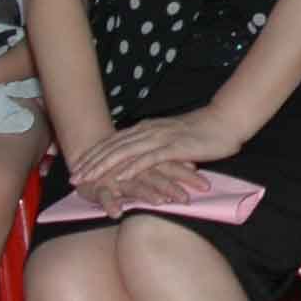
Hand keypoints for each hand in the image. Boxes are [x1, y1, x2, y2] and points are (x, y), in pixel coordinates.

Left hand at [71, 106, 242, 200]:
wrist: (226, 121)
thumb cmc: (202, 131)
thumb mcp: (172, 137)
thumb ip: (156, 145)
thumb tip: (144, 156)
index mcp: (146, 128)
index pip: (114, 142)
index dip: (94, 154)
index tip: (78, 166)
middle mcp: (149, 131)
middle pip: (113, 148)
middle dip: (91, 163)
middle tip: (74, 177)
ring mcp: (161, 138)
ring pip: (125, 153)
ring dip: (105, 167)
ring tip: (89, 179)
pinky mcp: (175, 147)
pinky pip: (150, 158)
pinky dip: (133, 167)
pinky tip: (121, 177)